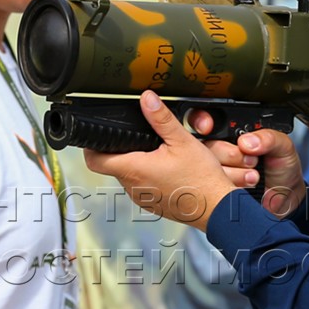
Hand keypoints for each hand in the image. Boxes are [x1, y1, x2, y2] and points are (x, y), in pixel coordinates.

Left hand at [81, 91, 237, 230]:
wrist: (217, 209)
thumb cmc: (201, 181)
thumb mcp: (182, 141)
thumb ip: (161, 118)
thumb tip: (147, 99)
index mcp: (134, 169)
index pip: (94, 160)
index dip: (91, 145)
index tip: (96, 136)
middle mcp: (132, 186)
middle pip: (113, 164)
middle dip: (122, 149)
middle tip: (137, 138)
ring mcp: (141, 198)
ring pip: (128, 175)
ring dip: (136, 162)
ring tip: (156, 153)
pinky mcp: (151, 204)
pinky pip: (141, 186)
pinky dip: (148, 175)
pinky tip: (165, 169)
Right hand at [188, 111, 304, 216]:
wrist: (286, 196)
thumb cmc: (282, 167)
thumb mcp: (283, 146)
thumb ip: (268, 137)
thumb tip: (246, 141)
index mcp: (233, 132)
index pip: (206, 119)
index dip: (201, 120)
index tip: (208, 127)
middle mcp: (220, 149)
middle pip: (207, 145)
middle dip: (229, 153)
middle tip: (251, 160)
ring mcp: (216, 169)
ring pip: (208, 167)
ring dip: (233, 173)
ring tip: (254, 175)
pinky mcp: (216, 189)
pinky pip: (213, 186)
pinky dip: (232, 186)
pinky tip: (247, 185)